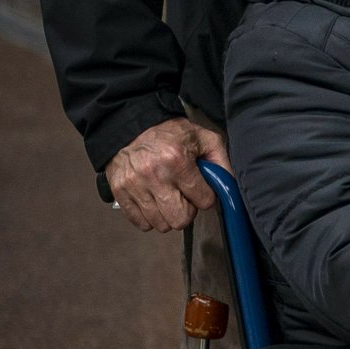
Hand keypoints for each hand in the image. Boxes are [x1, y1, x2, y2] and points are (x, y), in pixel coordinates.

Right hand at [105, 116, 229, 232]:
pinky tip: (153, 200)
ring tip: (167, 196)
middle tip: (184, 197)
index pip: (204, 201)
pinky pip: (140, 223)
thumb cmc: (169, 132)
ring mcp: (135, 185)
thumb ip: (221, 162)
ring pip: (161, 225)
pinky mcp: (120, 192)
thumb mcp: (203, 138)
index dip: (205, 197)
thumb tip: (229, 188)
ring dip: (168, 214)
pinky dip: (149, 217)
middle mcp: (154, 175)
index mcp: (177, 161)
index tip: (200, 189)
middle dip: (187, 211)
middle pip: (180, 219)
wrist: (132, 123)